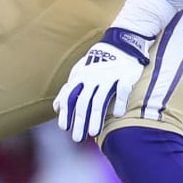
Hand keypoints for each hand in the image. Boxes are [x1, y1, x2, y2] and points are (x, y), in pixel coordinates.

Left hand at [54, 28, 151, 142]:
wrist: (121, 44)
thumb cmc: (97, 63)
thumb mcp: (79, 74)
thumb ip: (68, 90)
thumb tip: (56, 108)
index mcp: (81, 77)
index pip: (70, 97)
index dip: (66, 113)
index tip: (64, 128)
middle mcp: (93, 78)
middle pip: (83, 101)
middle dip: (79, 121)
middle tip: (77, 138)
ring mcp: (109, 76)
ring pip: (100, 99)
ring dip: (96, 117)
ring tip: (94, 133)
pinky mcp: (125, 76)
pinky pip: (122, 90)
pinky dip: (120, 101)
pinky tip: (119, 115)